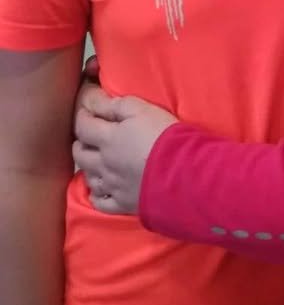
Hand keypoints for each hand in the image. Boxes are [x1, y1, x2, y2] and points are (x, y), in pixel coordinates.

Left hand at [73, 86, 177, 214]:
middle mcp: (104, 164)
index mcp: (107, 138)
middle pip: (81, 154)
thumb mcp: (141, 109)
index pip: (83, 126)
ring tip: (95, 161)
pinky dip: (97, 194)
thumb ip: (115, 105)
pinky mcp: (123, 204)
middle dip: (81, 142)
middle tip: (88, 136)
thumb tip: (93, 100)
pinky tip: (101, 189)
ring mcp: (112, 186)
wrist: (182, 172)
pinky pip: (101, 202)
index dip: (82, 116)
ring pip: (89, 177)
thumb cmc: (164, 135)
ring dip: (88, 167)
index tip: (86, 110)